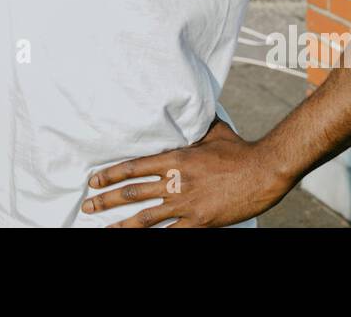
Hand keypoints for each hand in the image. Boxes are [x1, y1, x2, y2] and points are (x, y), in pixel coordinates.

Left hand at [81, 118, 296, 226]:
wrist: (263, 171)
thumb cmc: (238, 149)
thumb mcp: (212, 131)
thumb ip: (193, 125)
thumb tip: (186, 109)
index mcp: (175, 159)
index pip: (133, 167)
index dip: (110, 175)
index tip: (92, 181)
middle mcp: (176, 182)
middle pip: (133, 193)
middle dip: (106, 201)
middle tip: (87, 207)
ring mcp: (186, 205)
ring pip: (146, 218)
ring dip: (122, 225)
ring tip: (103, 230)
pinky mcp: (199, 223)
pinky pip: (171, 234)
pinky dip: (154, 238)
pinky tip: (140, 240)